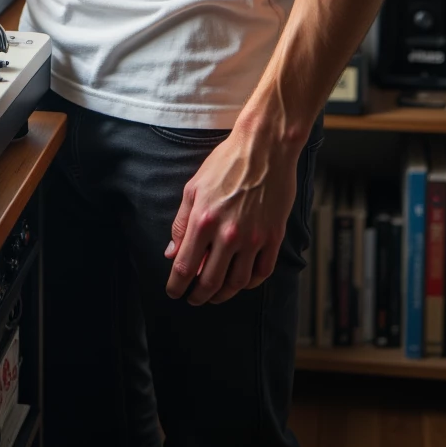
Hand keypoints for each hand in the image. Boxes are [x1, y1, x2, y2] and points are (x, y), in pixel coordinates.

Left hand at [164, 126, 298, 305]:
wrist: (264, 147)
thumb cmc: (226, 163)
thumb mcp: (193, 188)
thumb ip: (181, 223)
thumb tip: (172, 252)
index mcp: (204, 220)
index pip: (185, 266)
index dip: (176, 285)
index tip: (174, 293)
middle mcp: (229, 234)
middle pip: (210, 281)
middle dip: (198, 296)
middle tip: (193, 299)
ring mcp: (254, 237)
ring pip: (237, 282)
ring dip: (223, 294)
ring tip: (215, 295)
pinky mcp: (274, 236)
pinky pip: (262, 272)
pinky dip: (250, 284)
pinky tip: (241, 282)